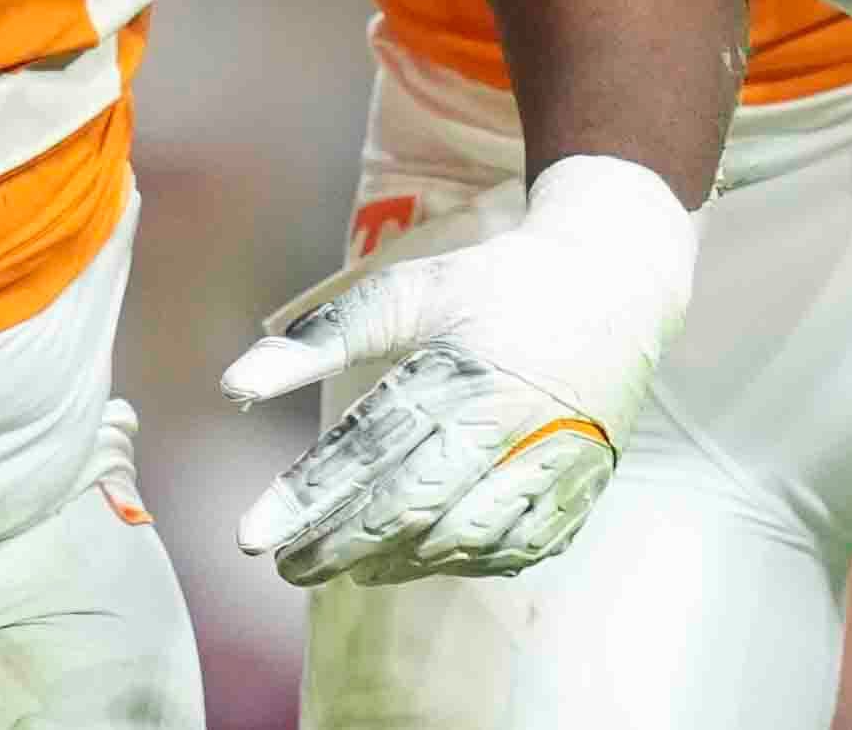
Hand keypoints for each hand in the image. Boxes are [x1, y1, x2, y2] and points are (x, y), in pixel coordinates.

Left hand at [222, 156, 697, 585]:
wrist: (616, 284)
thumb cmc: (497, 284)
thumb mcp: (408, 291)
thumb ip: (323, 337)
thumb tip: (235, 384)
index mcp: (459, 368)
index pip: (366, 449)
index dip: (305, 499)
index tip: (252, 537)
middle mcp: (507, 422)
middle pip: (409, 504)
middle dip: (339, 544)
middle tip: (287, 566)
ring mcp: (551, 461)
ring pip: (462, 538)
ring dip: (398, 562)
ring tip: (347, 566)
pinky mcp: (581, 487)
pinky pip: (517, 547)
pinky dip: (465, 562)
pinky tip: (422, 560)